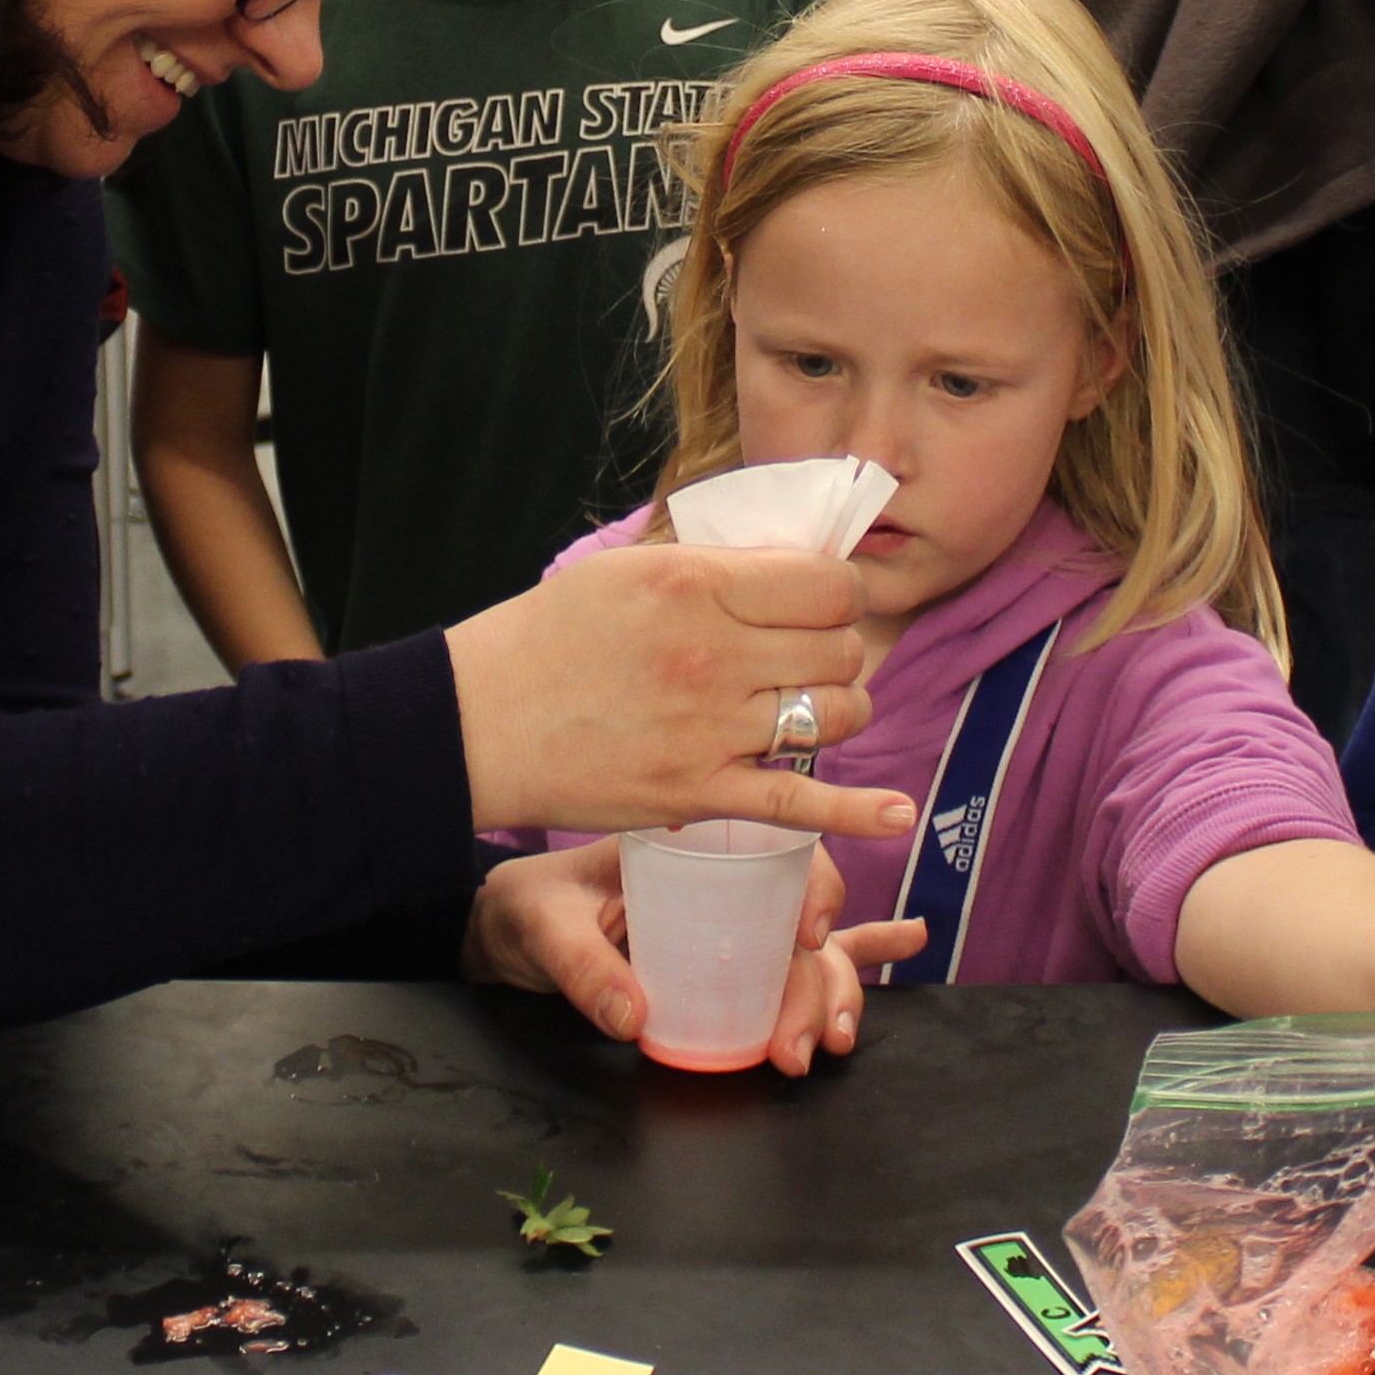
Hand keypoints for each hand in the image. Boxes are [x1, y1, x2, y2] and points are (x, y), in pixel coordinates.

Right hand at [443, 546, 916, 842]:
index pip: (826, 583)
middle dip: (838, 650)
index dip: (839, 592)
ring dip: (839, 709)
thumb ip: (712, 565)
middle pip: (839, 648)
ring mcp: (709, 728)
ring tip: (809, 706)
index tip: (822, 602)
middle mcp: (713, 654)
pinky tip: (898, 815)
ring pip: (834, 715)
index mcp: (697, 584)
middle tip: (807, 656)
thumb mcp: (626, 570)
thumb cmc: (546, 638)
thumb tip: (790, 560)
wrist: (476, 723)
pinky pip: (800, 801)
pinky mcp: (697, 794)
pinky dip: (859, 812)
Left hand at [466, 840, 926, 1075]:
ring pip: (811, 951)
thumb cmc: (528, 909)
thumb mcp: (542, 926)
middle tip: (807, 1043)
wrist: (507, 929)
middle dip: (821, 982)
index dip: (809, 890)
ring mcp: (732, 920)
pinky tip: (908, 946)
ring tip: (828, 1045)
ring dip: (833, 995)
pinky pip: (798, 959)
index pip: (775, 855)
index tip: (808, 939)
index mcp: (691, 848)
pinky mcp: (728, 958)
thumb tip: (636, 1016)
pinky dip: (852, 954)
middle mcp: (725, 880)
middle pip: (803, 920)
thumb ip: (583, 967)